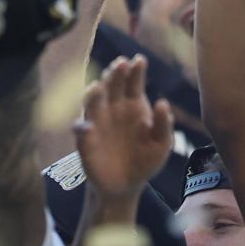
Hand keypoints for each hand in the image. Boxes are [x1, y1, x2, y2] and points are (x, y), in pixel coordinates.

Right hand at [73, 55, 174, 199]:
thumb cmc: (145, 160)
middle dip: (114, 74)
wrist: (125, 185)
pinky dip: (82, 126)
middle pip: (111, 85)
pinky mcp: (85, 139)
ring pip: (92, 101)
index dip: (135, 70)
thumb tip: (163, 103)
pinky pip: (81, 129)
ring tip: (98, 87)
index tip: (139, 60)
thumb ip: (164, 125)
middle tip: (119, 65)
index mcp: (133, 105)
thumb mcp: (161, 144)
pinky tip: (88, 126)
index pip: (133, 82)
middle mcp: (113, 108)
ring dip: (93, 93)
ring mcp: (97, 121)